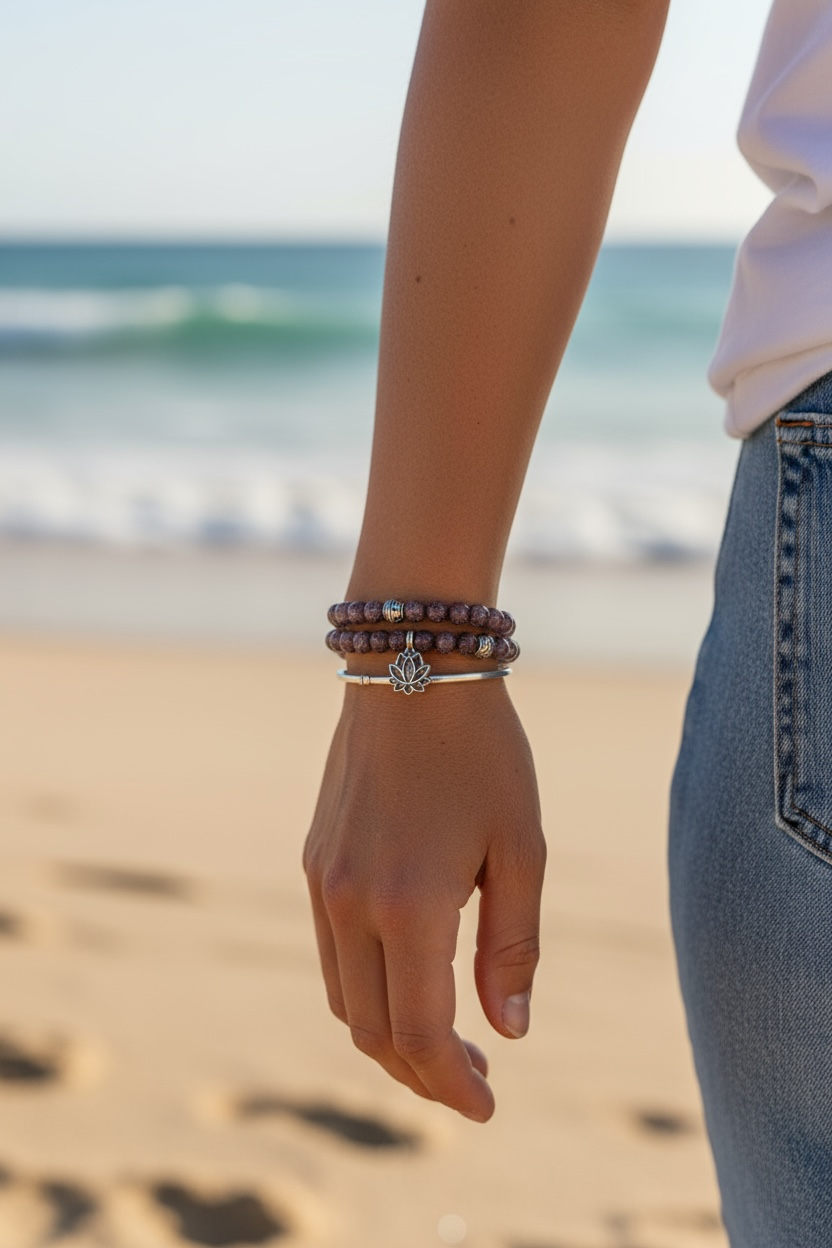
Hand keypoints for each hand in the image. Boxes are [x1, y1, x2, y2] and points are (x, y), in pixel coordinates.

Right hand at [303, 679, 545, 1121]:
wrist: (410, 667)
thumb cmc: (483, 753)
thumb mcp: (521, 847)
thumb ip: (513, 945)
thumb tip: (511, 1031)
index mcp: (410, 905)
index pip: (422, 1032)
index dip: (454, 1084)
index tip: (489, 1105)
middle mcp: (351, 903)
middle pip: (372, 1031)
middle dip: (422, 1072)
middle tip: (476, 1079)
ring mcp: (323, 883)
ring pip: (343, 998)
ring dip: (389, 1035)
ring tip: (447, 1037)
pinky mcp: (314, 861)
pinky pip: (331, 953)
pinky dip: (367, 989)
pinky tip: (410, 977)